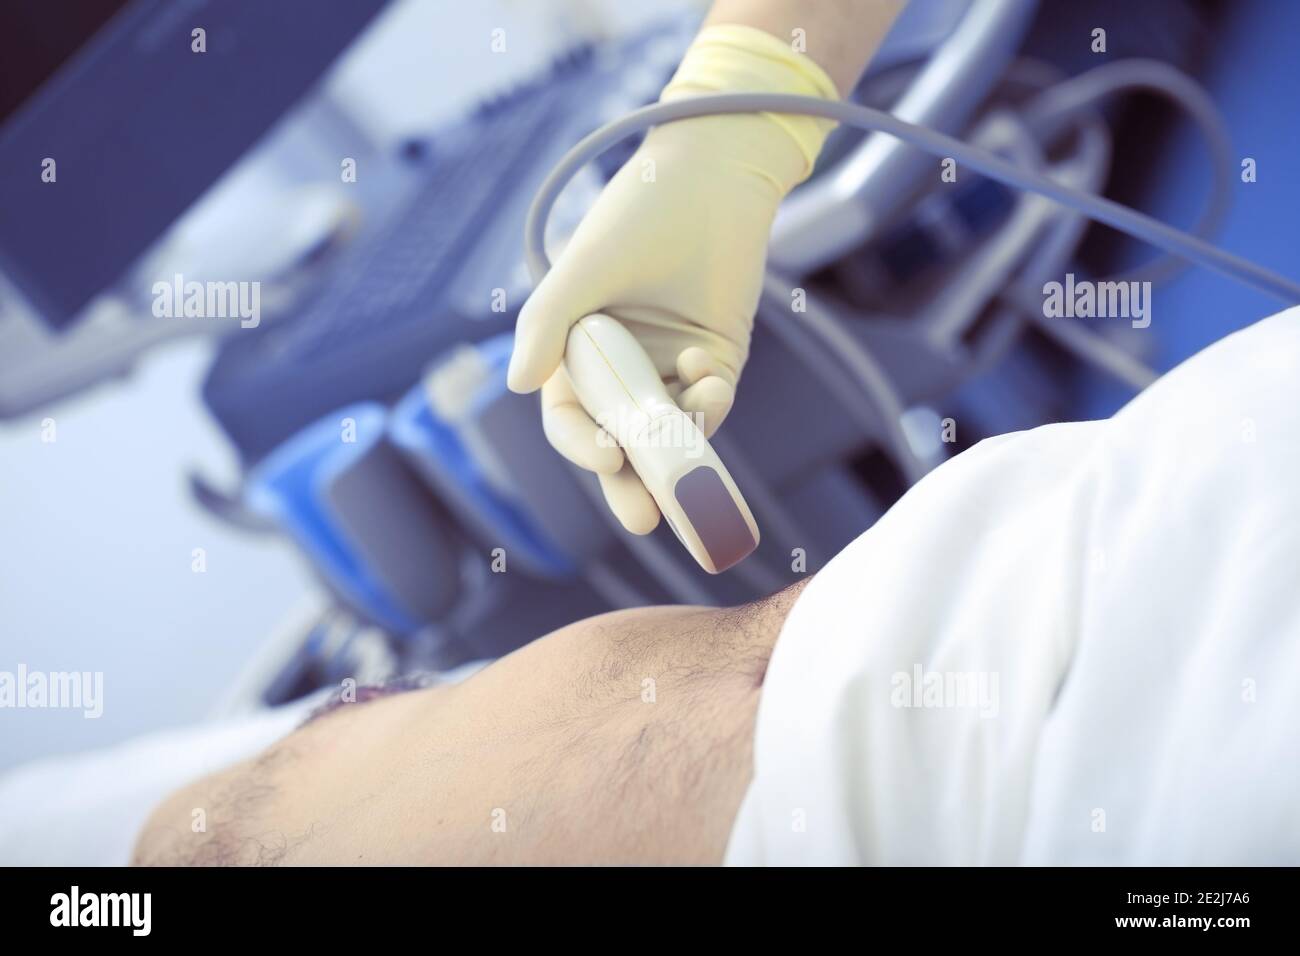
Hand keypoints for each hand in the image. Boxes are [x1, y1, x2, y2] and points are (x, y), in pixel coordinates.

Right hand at [507, 25, 836, 534]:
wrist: (716, 178)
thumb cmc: (639, 213)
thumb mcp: (584, 268)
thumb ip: (546, 323)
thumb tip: (516, 384)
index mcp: (574, 350)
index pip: (570, 416)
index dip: (582, 444)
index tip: (607, 458)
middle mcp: (618, 366)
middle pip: (618, 440)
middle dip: (630, 483)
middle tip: (642, 518)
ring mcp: (665, 367)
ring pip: (667, 432)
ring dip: (678, 452)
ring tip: (691, 472)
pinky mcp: (712, 360)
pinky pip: (708, 403)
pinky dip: (710, 402)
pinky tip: (709, 377)